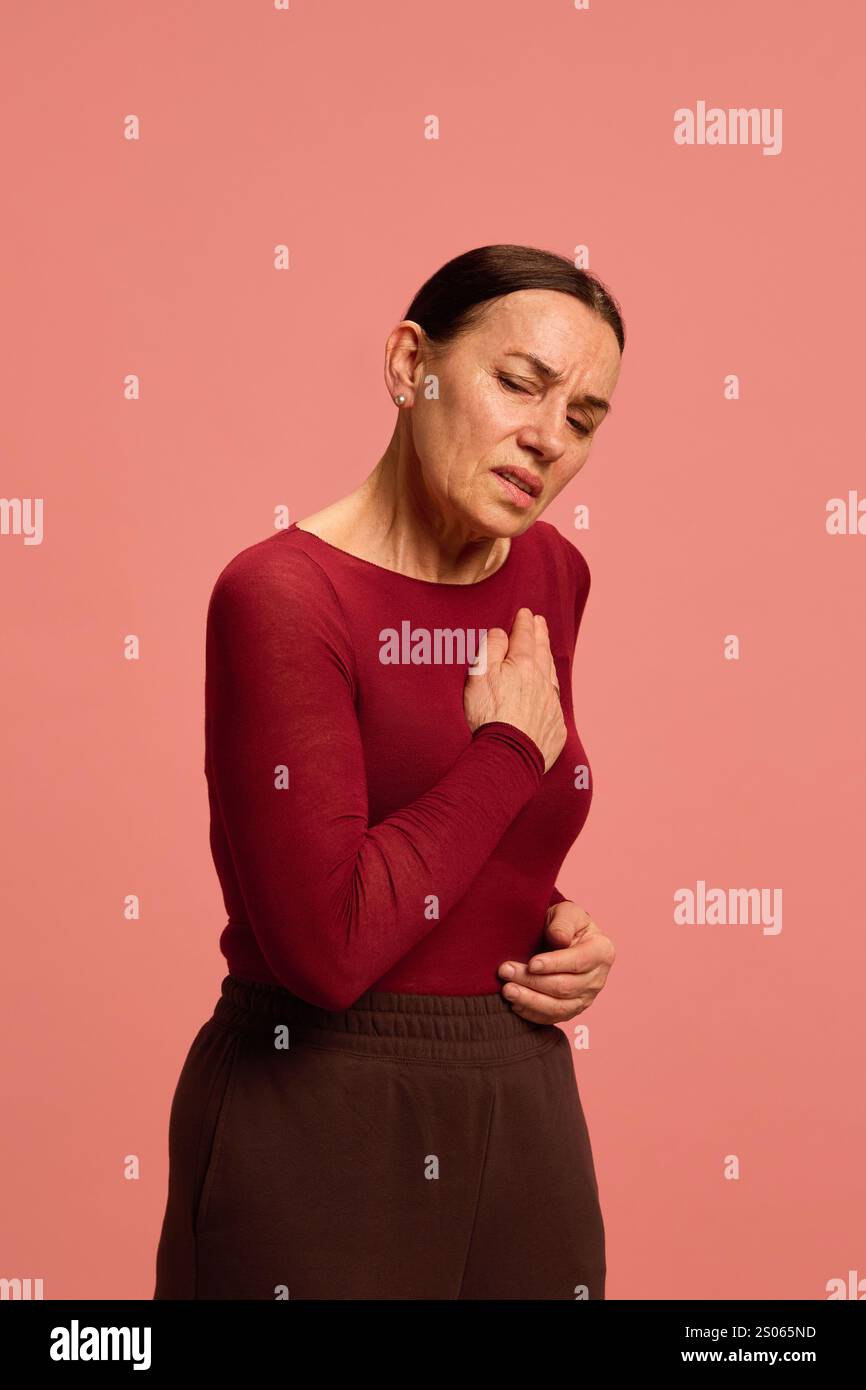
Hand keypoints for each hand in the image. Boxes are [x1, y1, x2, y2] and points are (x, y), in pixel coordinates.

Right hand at [463, 609, 565, 772]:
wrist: (507, 756)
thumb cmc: (488, 717)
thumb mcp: (480, 676)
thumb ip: (491, 650)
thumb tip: (501, 633)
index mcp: (524, 665)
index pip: (525, 637)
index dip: (524, 623)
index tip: (525, 613)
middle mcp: (543, 682)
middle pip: (543, 653)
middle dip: (540, 635)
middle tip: (540, 622)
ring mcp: (551, 705)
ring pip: (551, 675)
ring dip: (548, 659)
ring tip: (545, 650)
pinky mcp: (555, 727)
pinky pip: (554, 701)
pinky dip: (551, 689)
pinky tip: (548, 689)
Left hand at [497, 900, 614, 1024]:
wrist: (562, 938)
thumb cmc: (565, 923)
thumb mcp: (566, 912)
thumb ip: (563, 923)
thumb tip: (559, 939)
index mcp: (602, 951)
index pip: (578, 962)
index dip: (554, 964)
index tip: (531, 964)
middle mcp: (597, 979)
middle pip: (564, 987)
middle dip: (532, 981)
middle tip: (506, 971)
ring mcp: (586, 998)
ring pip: (558, 1007)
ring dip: (529, 1000)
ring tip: (507, 990)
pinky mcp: (572, 1010)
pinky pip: (552, 1018)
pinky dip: (531, 1013)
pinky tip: (514, 1003)